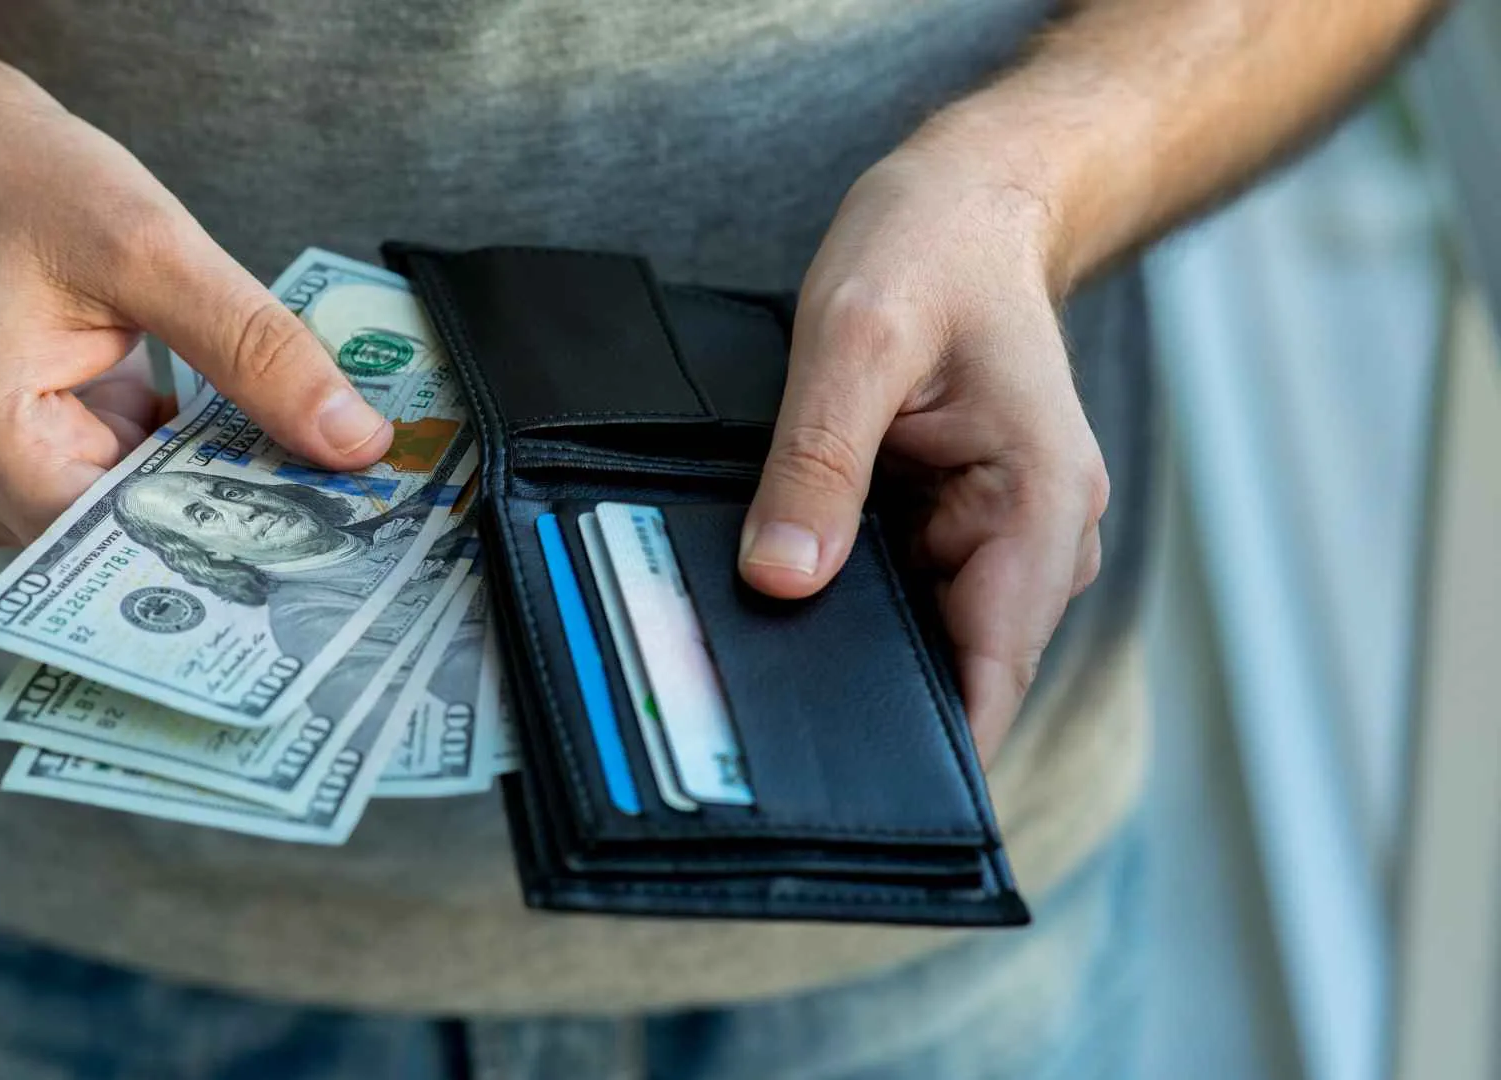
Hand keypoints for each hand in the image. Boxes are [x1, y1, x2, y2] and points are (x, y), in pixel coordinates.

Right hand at [0, 60, 391, 546]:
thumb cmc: (19, 184)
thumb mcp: (155, 252)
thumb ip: (256, 352)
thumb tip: (356, 440)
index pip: (124, 548)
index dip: (234, 546)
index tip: (336, 541)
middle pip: (135, 543)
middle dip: (243, 523)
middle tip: (360, 511)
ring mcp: (7, 483)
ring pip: (142, 518)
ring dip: (227, 492)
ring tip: (327, 476)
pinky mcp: (42, 460)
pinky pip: (134, 486)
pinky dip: (197, 462)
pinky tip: (270, 442)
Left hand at [738, 136, 1108, 759]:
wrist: (966, 201)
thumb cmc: (933, 248)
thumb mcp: (856, 337)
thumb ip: (818, 460)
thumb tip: (782, 579)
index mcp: (1042, 504)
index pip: (993, 674)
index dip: (932, 752)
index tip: (855, 796)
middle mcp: (1035, 536)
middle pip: (950, 666)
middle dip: (864, 692)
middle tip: (754, 704)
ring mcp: (995, 535)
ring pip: (917, 632)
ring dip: (847, 638)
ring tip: (762, 626)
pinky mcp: (952, 524)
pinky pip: (896, 588)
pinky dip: (844, 590)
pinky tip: (787, 578)